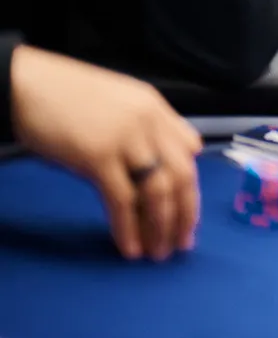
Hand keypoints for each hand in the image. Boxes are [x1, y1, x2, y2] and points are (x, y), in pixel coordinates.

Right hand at [9, 46, 201, 260]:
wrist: (26, 85)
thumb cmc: (63, 96)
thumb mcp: (116, 103)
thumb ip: (142, 127)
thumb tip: (158, 162)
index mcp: (155, 107)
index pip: (189, 150)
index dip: (191, 185)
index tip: (188, 211)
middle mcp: (148, 122)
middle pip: (182, 175)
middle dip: (186, 213)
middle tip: (183, 243)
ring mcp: (125, 139)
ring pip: (157, 191)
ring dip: (161, 227)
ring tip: (159, 252)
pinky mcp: (98, 156)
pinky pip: (122, 200)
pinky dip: (128, 228)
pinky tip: (130, 248)